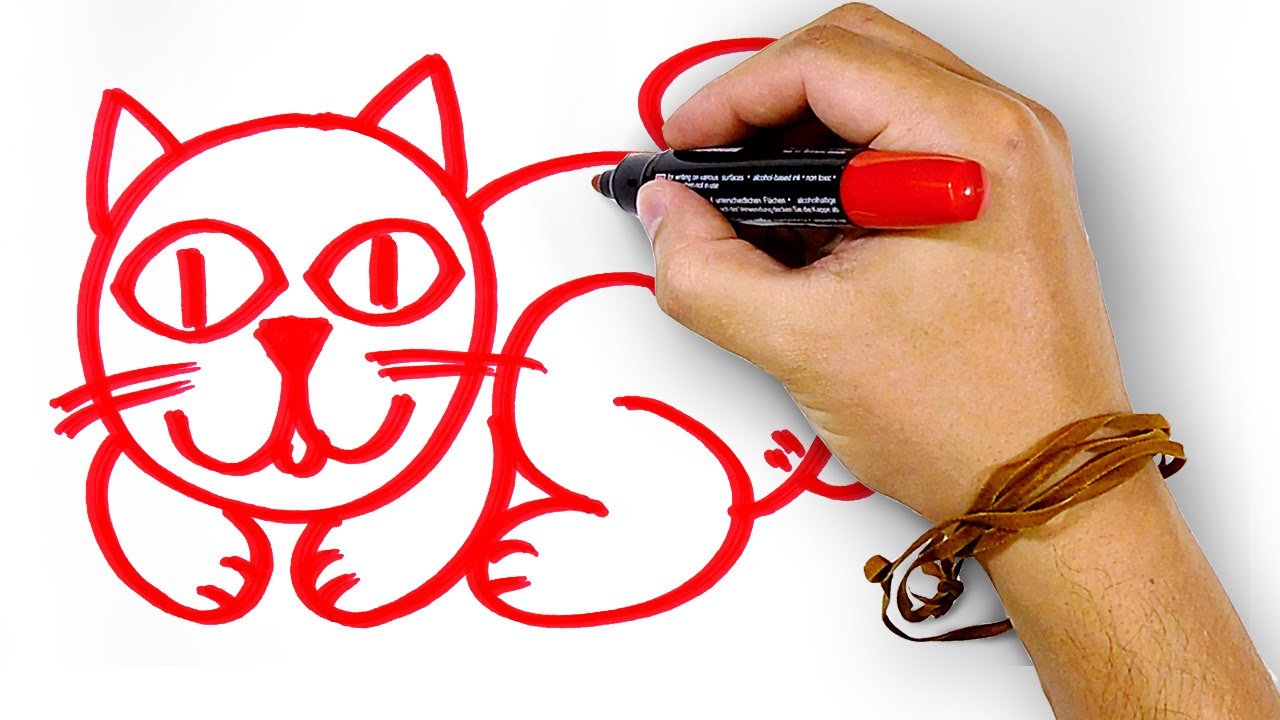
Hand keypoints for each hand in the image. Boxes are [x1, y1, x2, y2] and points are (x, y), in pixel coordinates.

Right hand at [640, 3, 1126, 522]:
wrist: (1047, 483)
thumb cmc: (970, 421)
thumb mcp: (803, 344)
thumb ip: (706, 270)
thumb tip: (667, 215)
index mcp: (969, 146)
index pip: (823, 63)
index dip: (729, 96)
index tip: (683, 145)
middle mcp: (1002, 135)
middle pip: (853, 54)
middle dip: (763, 98)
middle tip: (708, 159)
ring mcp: (1009, 163)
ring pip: (878, 89)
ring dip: (801, 129)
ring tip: (748, 199)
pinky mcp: (1001, 197)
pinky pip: (906, 139)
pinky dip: (841, 162)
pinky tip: (804, 222)